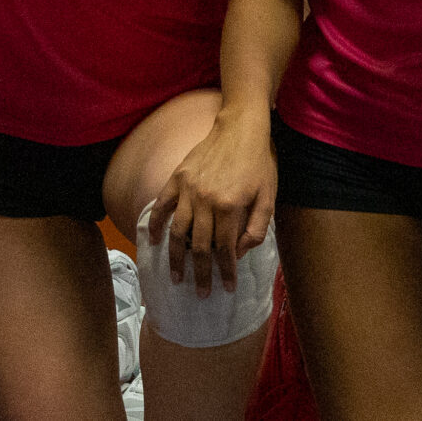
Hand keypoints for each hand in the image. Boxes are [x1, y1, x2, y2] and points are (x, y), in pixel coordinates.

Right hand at [150, 112, 276, 293]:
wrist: (240, 128)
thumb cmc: (259, 163)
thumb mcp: (268, 197)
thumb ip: (257, 228)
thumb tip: (240, 253)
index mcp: (231, 207)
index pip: (225, 250)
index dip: (226, 272)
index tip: (226, 289)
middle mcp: (206, 201)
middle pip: (199, 247)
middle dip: (201, 274)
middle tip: (200, 294)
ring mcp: (188, 190)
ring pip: (177, 232)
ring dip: (175, 258)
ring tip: (176, 278)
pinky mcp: (176, 178)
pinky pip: (161, 206)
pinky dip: (155, 225)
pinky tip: (153, 241)